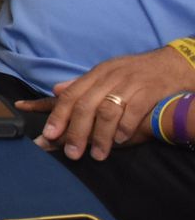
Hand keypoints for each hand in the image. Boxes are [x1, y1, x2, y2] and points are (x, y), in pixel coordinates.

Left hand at [32, 46, 193, 160]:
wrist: (172, 64)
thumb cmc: (135, 73)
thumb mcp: (106, 73)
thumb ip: (82, 85)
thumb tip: (55, 91)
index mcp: (96, 74)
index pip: (71, 96)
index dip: (58, 116)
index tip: (47, 136)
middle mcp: (109, 78)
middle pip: (86, 106)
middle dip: (76, 132)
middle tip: (72, 153)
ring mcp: (130, 84)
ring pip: (108, 110)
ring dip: (101, 135)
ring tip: (98, 155)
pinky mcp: (150, 90)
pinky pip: (134, 109)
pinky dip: (125, 126)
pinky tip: (120, 140)